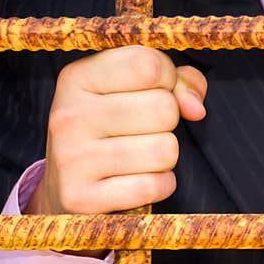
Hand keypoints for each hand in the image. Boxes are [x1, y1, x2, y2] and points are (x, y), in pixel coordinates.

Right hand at [28, 45, 206, 217]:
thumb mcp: (135, 91)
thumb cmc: (112, 131)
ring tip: (140, 158)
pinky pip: (155, 186)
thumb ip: (178, 82)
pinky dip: (160, 186)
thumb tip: (195, 108)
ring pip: (165, 150)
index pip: (150, 65)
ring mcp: (72, 158)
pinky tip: (138, 181)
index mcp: (77, 77)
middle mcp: (69, 115)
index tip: (153, 93)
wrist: (68, 189)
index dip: (168, 81)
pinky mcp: (81, 198)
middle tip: (144, 132)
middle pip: (164, 109)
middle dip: (168, 124)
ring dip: (165, 158)